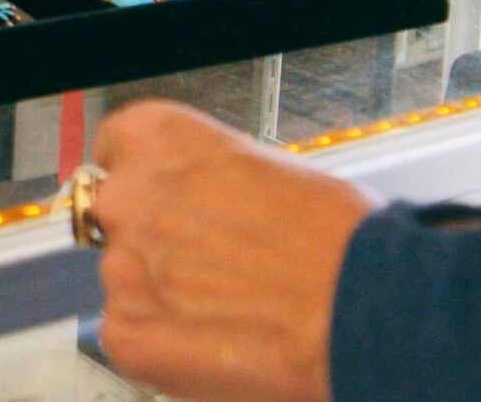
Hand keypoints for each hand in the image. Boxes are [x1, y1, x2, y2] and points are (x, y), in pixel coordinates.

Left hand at [90, 101, 378, 401]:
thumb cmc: (338, 238)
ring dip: (161, 292)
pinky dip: (161, 344)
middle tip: (216, 264)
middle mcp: (129, 196)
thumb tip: (205, 199)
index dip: (147, 178)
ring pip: (126, 278)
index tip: (168, 198)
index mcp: (159, 137)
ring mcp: (123, 268)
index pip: (116, 148)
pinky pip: (128, 335)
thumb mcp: (267, 168)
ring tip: (230, 308)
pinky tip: (214, 341)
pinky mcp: (127, 333)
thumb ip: (210, 178)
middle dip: (158, 238)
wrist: (364, 310)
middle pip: (120, 215)